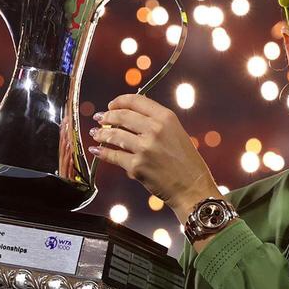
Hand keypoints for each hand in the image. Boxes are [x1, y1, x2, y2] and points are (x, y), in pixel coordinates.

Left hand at [88, 93, 219, 218]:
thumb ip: (157, 122)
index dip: (119, 101)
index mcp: (166, 118)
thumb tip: (132, 114)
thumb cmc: (186, 162)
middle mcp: (155, 130)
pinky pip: (113, 156)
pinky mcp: (136, 167)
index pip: (136, 101)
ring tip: (96, 134)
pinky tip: (96, 150)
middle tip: (100, 118)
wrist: (192, 187)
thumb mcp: (176, 133)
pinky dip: (102, 152)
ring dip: (101, 134)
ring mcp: (144, 148)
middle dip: (107, 116)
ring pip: (114, 135)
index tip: (111, 105)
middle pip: (121, 116)